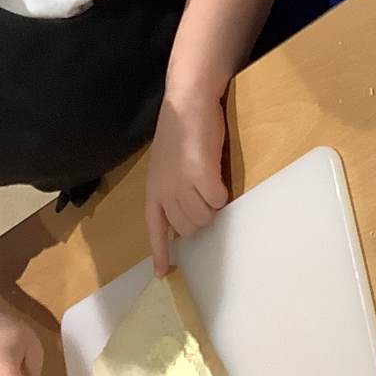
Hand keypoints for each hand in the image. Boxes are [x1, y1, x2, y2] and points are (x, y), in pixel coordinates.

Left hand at [145, 95, 230, 275]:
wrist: (189, 100)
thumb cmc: (182, 130)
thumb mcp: (167, 164)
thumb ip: (172, 189)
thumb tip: (186, 215)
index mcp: (153, 189)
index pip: (155, 229)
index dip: (160, 252)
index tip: (163, 274)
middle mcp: (164, 190)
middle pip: (188, 228)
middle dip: (201, 218)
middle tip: (206, 196)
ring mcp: (181, 183)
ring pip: (204, 216)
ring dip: (213, 206)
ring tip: (212, 182)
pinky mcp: (201, 174)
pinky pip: (218, 200)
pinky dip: (222, 192)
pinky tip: (219, 176)